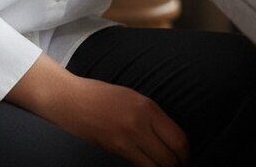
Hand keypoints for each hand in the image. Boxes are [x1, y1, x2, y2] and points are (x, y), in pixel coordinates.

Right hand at [7, 55, 188, 166]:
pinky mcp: (116, 148)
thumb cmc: (99, 96)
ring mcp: (128, 135)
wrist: (70, 99)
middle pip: (172, 155)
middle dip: (178, 166)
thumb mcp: (130, 97)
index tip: (184, 158)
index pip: (179, 137)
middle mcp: (141, 120)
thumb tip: (167, 136)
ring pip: (159, 165)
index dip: (185, 153)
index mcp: (147, 105)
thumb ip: (150, 115)